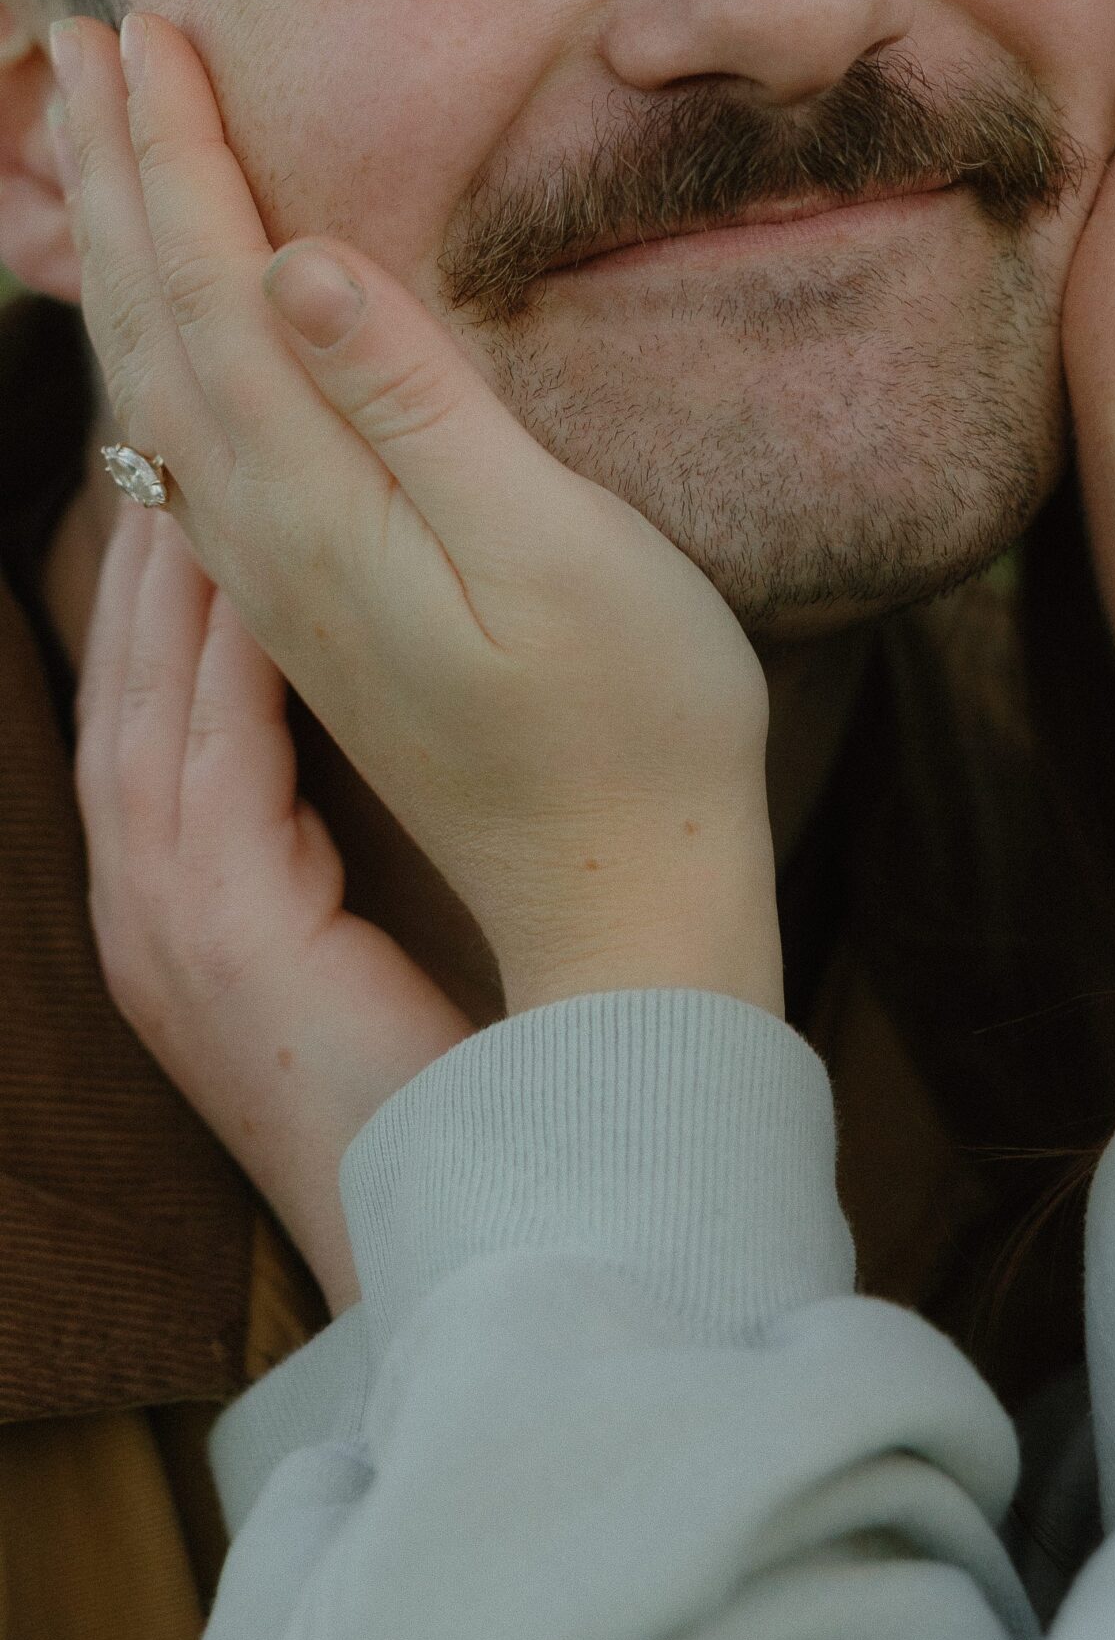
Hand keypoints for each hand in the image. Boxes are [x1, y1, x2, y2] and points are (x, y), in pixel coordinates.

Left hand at [54, 10, 779, 1019]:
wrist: (622, 894)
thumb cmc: (630, 718)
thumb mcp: (548, 549)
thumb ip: (417, 404)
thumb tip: (297, 260)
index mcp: (316, 503)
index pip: (216, 288)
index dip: (181, 154)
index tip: (152, 27)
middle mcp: (267, 539)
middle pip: (161, 323)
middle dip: (124, 172)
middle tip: (94, 36)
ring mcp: (282, 581)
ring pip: (159, 384)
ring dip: (124, 252)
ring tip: (98, 148)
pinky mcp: (315, 609)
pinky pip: (193, 443)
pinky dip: (158, 350)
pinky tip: (163, 331)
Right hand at [76, 499, 473, 1308]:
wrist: (466, 1206)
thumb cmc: (436, 1069)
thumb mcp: (351, 935)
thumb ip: (326, 835)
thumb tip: (372, 724)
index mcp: (174, 902)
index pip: (152, 715)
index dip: (163, 600)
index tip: (198, 488)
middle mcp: (145, 902)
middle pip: (123, 689)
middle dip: (143, 562)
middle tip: (177, 433)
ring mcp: (164, 918)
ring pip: (146, 705)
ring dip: (171, 583)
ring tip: (205, 463)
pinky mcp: (219, 927)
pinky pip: (207, 754)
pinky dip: (223, 657)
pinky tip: (257, 571)